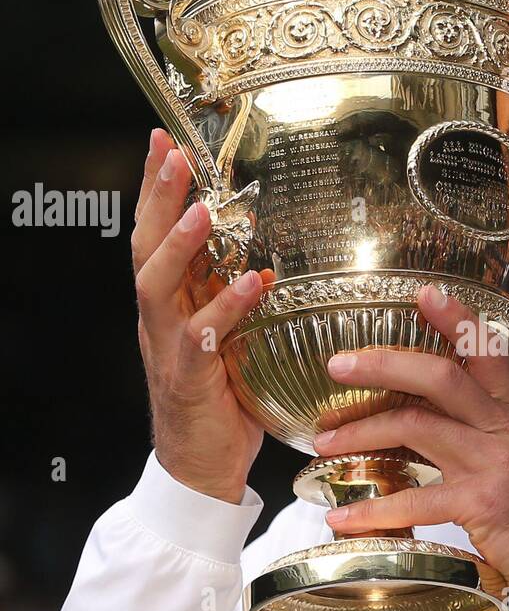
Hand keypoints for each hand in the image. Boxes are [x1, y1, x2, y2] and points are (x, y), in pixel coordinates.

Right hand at [132, 129, 266, 502]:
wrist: (200, 469)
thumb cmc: (218, 404)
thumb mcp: (225, 340)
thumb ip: (231, 302)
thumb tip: (261, 264)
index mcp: (168, 306)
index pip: (153, 234)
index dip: (155, 189)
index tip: (163, 141)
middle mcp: (160, 320)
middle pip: (145, 247)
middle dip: (157, 198)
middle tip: (172, 154)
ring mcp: (169, 348)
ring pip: (157, 285)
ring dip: (179, 245)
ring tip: (202, 210)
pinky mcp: (189, 379)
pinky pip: (201, 338)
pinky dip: (224, 309)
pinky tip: (249, 284)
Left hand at [311, 285, 508, 610]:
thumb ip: (484, 436)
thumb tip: (427, 424)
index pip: (487, 351)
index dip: (456, 319)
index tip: (423, 293)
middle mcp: (505, 430)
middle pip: (441, 376)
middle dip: (383, 364)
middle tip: (338, 366)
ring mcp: (495, 464)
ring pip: (417, 427)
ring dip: (361, 433)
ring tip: (324, 443)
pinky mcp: (483, 504)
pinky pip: (415, 499)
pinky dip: (372, 510)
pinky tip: (343, 518)